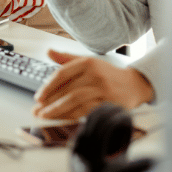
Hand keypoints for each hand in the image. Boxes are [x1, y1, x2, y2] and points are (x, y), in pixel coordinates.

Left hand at [31, 50, 154, 119]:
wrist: (135, 84)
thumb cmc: (108, 74)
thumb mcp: (89, 62)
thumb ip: (67, 59)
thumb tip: (49, 51)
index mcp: (88, 62)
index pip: (62, 74)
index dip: (48, 86)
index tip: (38, 97)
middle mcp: (95, 74)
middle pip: (67, 90)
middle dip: (49, 102)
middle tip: (37, 110)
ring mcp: (103, 89)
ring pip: (75, 101)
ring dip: (57, 110)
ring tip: (45, 116)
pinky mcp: (109, 103)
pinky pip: (85, 111)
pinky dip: (72, 116)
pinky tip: (62, 119)